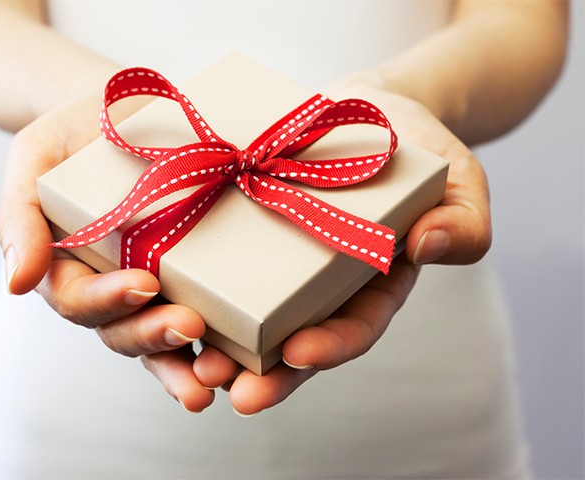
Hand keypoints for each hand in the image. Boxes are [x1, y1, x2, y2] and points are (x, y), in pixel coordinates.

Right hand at [0, 89, 215, 411]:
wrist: (124, 107)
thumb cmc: (73, 133)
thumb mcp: (34, 158)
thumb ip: (19, 217)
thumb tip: (16, 282)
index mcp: (67, 267)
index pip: (78, 299)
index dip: (107, 300)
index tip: (143, 284)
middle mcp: (109, 287)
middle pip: (122, 332)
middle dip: (152, 336)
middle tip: (188, 327)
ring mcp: (152, 287)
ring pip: (162, 340)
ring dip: (186, 363)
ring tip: (217, 375)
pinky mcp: (191, 277)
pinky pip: (204, 317)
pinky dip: (220, 344)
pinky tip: (244, 358)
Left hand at [185, 84, 491, 414]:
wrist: (365, 110)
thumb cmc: (418, 148)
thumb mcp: (458, 182)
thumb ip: (463, 222)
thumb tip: (431, 242)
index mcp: (371, 285)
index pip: (355, 328)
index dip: (330, 346)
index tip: (298, 354)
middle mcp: (318, 284)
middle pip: (290, 340)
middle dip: (260, 370)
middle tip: (224, 385)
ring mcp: (277, 259)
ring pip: (246, 313)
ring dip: (217, 341)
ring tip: (187, 357)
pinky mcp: (242, 228)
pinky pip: (217, 261)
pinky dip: (194, 282)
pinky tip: (161, 293)